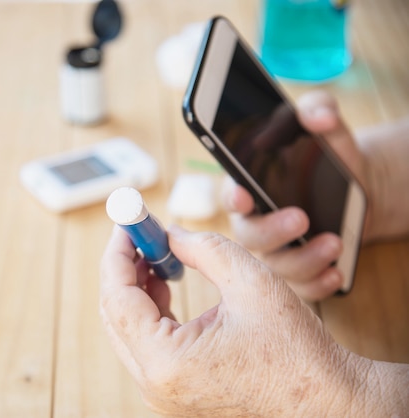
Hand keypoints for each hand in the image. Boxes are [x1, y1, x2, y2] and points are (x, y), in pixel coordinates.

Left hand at [99, 226, 359, 416]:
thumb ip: (203, 249)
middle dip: (125, 267)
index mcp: (167, 362)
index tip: (126, 224)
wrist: (324, 403)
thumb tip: (169, 233)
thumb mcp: (251, 282)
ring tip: (158, 255)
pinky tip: (166, 285)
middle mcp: (156, 384)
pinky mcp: (174, 392)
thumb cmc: (297, 352)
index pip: (118, 298)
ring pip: (128, 329)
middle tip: (140, 235)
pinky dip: (151, 310)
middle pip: (116, 314)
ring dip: (138, 287)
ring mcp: (163, 393)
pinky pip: (146, 345)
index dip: (118, 253)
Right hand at [221, 90, 368, 300]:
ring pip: (275, 266)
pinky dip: (317, 284)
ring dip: (303, 259)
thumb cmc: (329, 158)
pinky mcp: (298, 271)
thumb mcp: (327, 130)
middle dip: (273, 230)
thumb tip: (318, 116)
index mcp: (251, 188)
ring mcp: (276, 250)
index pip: (232, 196)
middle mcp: (256, 223)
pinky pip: (299, 287)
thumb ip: (317, 109)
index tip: (243, 196)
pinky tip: (336, 273)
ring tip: (334, 244)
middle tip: (302, 218)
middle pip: (249, 236)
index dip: (233, 198)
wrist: (358, 190)